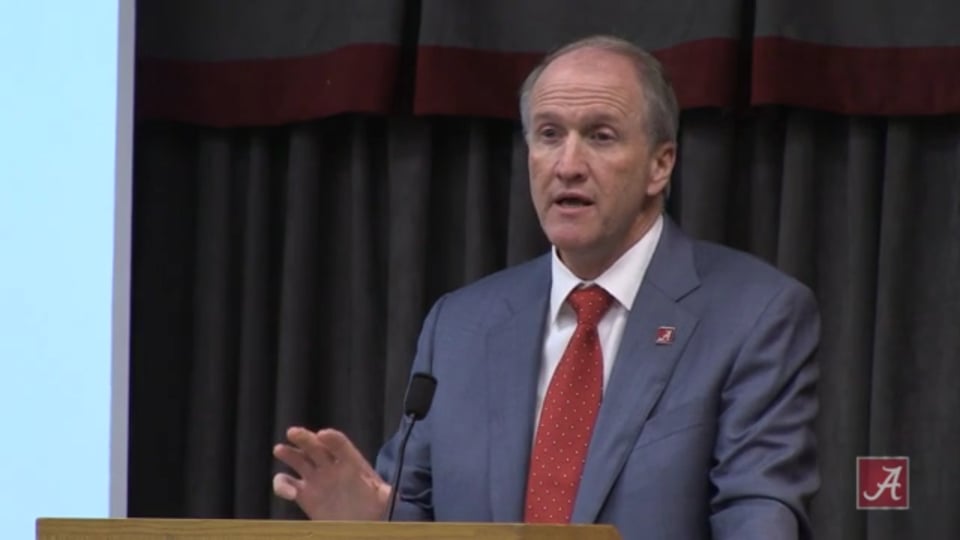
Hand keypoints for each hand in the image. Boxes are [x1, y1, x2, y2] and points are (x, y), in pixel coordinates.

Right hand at [273, 427, 390, 519]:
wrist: (361, 525)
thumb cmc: (376, 510)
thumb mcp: (384, 500)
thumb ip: (386, 494)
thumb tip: (392, 492)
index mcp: (352, 464)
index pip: (341, 445)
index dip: (332, 439)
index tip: (323, 435)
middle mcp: (332, 467)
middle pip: (316, 447)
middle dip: (305, 438)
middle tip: (293, 432)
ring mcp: (316, 479)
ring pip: (299, 460)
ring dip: (289, 454)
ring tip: (280, 450)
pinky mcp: (303, 494)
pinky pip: (288, 483)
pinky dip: (282, 485)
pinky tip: (287, 491)